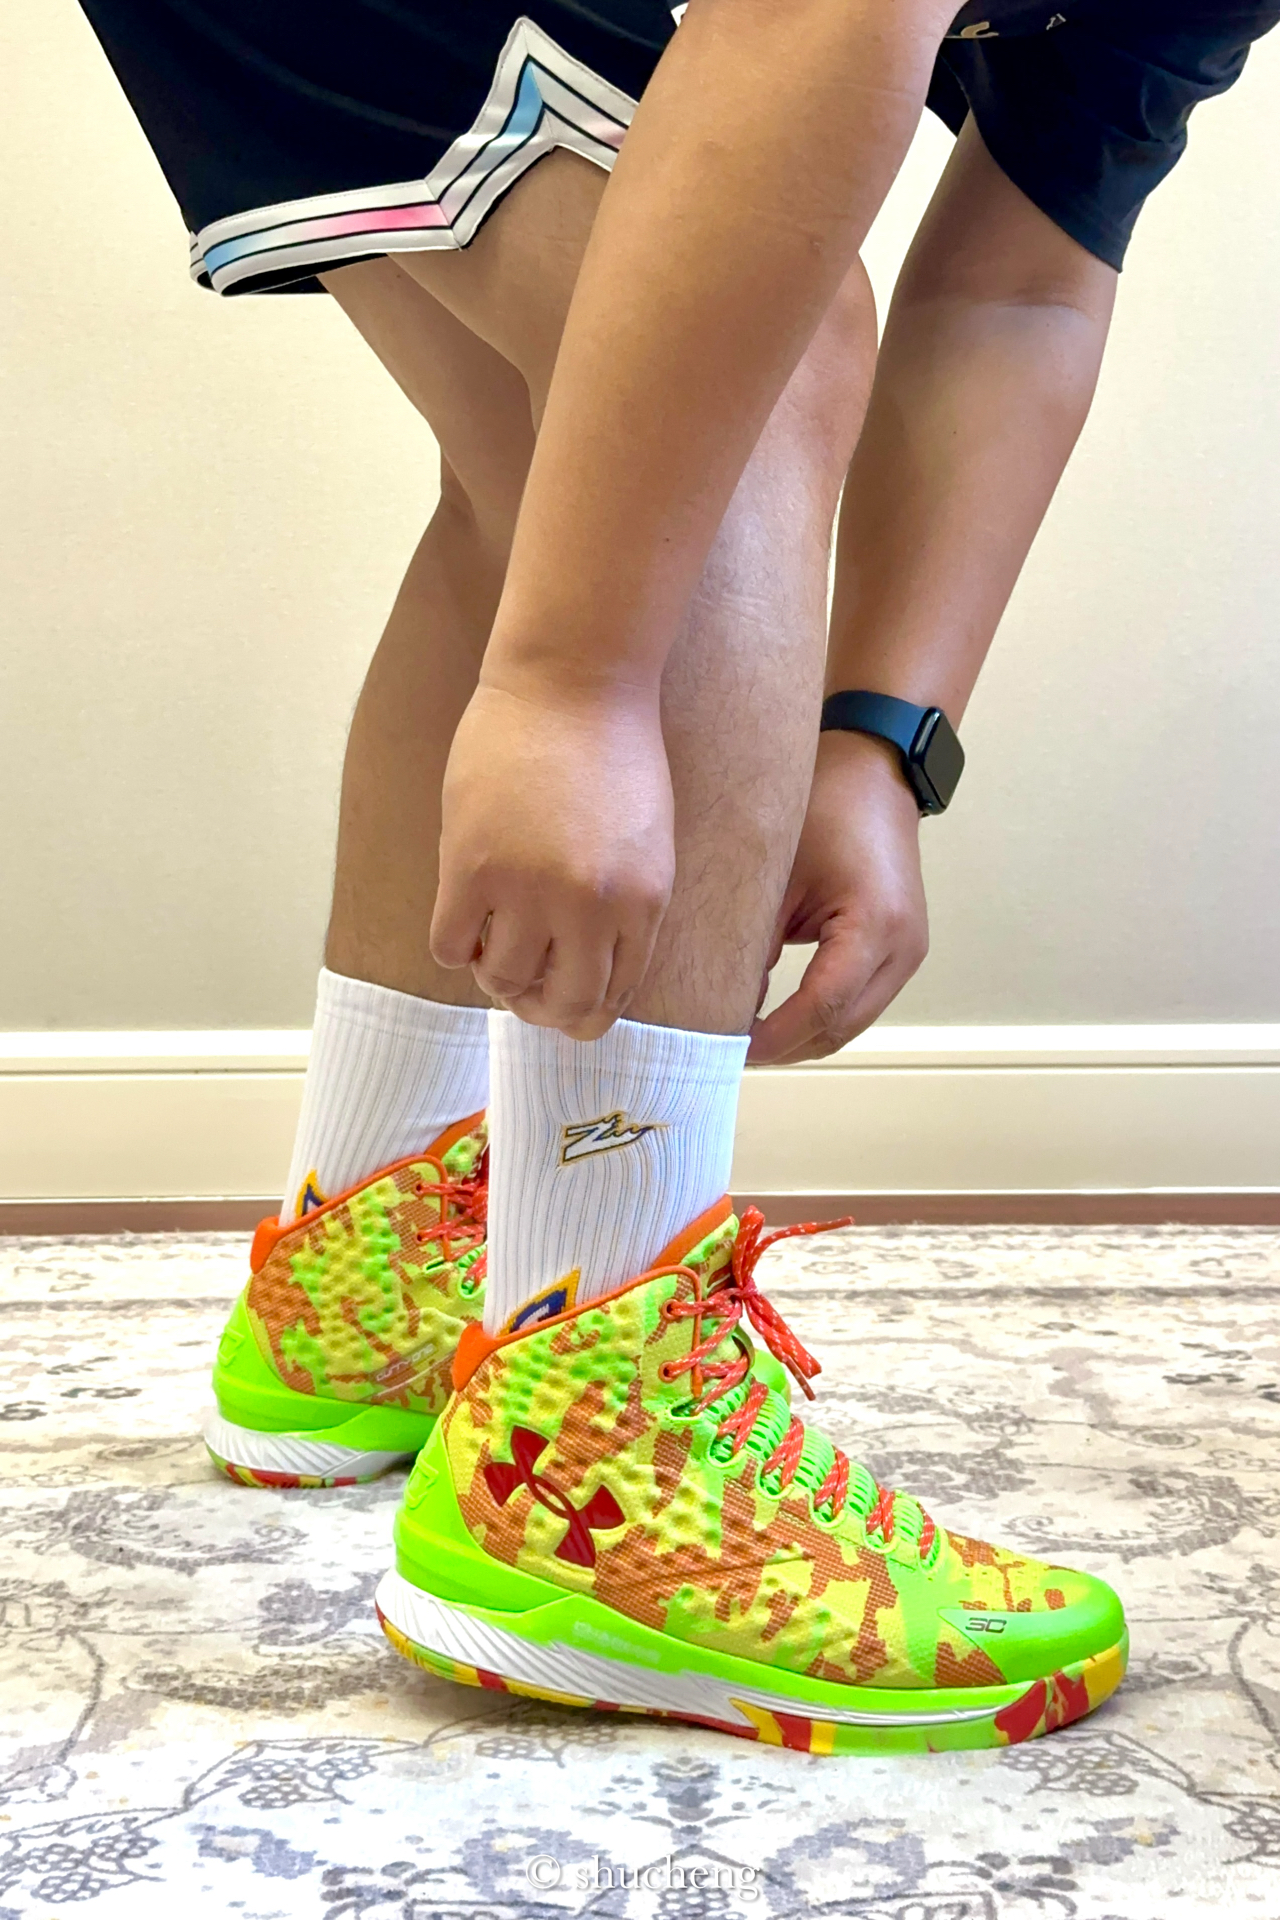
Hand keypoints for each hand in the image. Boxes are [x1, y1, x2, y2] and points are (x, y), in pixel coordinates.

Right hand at [430, 682, 674, 1038]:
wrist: (572, 681)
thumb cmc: (614, 752)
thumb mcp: (646, 844)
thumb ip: (624, 909)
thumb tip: (585, 967)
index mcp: (644, 904)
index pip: (612, 996)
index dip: (582, 1011)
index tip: (560, 1000)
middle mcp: (591, 907)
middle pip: (562, 1005)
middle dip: (539, 1008)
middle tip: (521, 988)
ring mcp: (529, 889)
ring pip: (502, 980)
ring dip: (493, 974)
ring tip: (491, 943)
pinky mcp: (471, 866)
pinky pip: (450, 945)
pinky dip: (454, 946)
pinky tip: (463, 916)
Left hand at [748, 730, 928, 1063]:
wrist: (875, 775)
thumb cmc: (827, 807)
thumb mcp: (777, 873)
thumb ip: (755, 942)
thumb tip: (726, 1002)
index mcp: (875, 925)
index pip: (820, 1008)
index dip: (773, 1038)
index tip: (726, 1049)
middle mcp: (903, 948)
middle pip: (840, 1028)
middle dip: (785, 1047)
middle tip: (727, 1053)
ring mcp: (909, 953)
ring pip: (851, 1024)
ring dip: (803, 1037)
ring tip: (749, 1037)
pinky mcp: (902, 952)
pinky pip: (859, 1003)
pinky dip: (820, 1016)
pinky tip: (778, 1015)